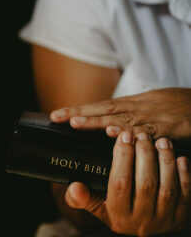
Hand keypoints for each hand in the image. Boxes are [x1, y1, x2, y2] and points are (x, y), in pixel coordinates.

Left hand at [50, 88, 190, 140]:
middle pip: (105, 109)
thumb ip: (130, 112)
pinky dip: (129, 133)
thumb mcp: (152, 104)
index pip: (102, 105)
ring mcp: (153, 117)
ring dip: (97, 121)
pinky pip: (146, 132)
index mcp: (135, 102)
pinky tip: (114, 135)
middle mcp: (140, 107)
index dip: (79, 109)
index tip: (57, 115)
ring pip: (121, 119)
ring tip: (76, 123)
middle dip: (80, 114)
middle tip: (57, 117)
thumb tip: (108, 122)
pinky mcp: (168, 129)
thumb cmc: (179, 105)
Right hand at [64, 131, 190, 236]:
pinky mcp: (180, 220)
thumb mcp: (94, 206)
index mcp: (117, 217)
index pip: (120, 183)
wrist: (140, 229)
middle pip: (146, 184)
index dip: (122, 157)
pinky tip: (179, 157)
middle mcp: (141, 223)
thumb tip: (73, 187)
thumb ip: (80, 197)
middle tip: (142, 135)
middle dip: (145, 155)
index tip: (124, 136)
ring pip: (167, 188)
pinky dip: (183, 174)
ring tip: (161, 141)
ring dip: (165, 161)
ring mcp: (163, 222)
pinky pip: (185, 195)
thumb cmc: (113, 210)